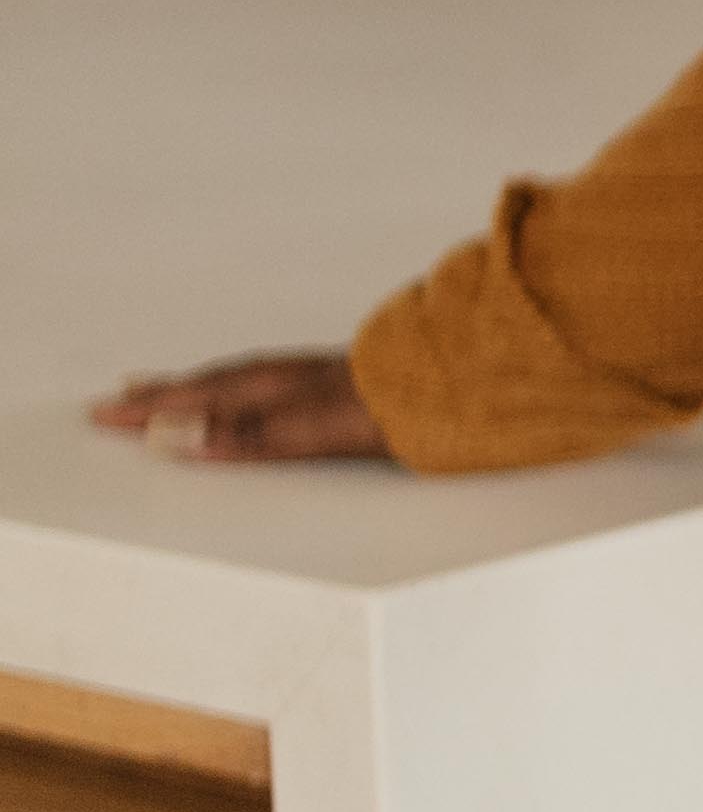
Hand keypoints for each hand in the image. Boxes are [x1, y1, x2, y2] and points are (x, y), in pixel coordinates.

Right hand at [91, 351, 390, 466]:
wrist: (486, 377)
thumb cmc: (416, 408)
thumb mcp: (324, 427)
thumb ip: (253, 431)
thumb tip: (178, 433)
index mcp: (287, 389)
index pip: (206, 400)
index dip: (156, 410)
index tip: (106, 413)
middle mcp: (304, 378)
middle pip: (222, 384)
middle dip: (168, 394)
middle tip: (121, 397)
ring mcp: (334, 378)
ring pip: (252, 379)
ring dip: (207, 387)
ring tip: (175, 389)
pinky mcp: (363, 385)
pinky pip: (287, 382)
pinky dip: (256, 387)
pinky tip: (268, 394)